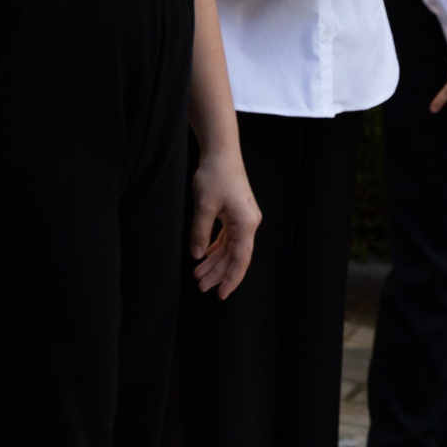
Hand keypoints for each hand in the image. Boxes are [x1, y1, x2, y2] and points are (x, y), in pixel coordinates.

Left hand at [188, 146, 258, 298]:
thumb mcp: (203, 206)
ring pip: (230, 248)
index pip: (240, 259)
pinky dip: (216, 248)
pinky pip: (227, 237)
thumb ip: (200, 233)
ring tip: (199, 275)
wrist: (221, 153)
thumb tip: (197, 255)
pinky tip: (205, 257)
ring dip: (215, 261)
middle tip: (201, 286)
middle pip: (235, 256)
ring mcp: (243, 219)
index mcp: (246, 225)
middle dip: (218, 273)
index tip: (221, 294)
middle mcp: (249, 224)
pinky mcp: (236, 214)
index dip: (230, 278)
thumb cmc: (214, 176)